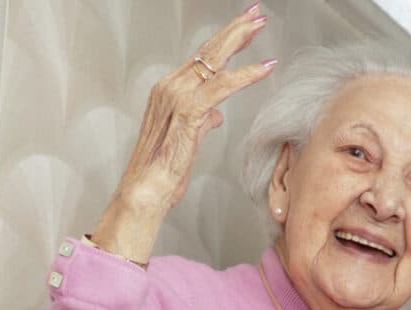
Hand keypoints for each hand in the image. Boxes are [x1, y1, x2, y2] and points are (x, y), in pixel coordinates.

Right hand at [91, 5, 275, 262]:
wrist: (146, 191)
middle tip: (256, 12)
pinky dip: (245, 76)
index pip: (202, 60)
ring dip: (240, 40)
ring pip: (214, 60)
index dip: (225, 42)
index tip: (245, 28)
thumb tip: (216, 114)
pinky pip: (221, 87)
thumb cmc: (164, 173)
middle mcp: (170, 87)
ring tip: (261, 26)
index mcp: (169, 91)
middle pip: (207, 50)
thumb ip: (202, 122)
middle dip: (234, 29)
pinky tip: (263, 68)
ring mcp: (177, 97)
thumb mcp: (189, 143)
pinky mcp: (188, 113)